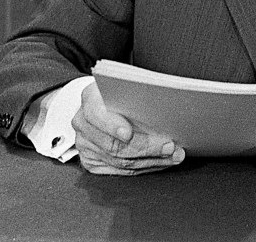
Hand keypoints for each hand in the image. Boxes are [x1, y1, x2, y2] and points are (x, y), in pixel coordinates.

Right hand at [71, 82, 185, 175]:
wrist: (104, 103)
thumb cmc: (121, 93)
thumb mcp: (128, 85)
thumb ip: (138, 93)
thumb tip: (164, 105)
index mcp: (89, 99)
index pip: (97, 114)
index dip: (112, 125)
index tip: (128, 134)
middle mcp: (82, 123)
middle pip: (113, 144)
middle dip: (146, 147)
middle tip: (169, 146)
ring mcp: (85, 145)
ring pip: (120, 161)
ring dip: (152, 160)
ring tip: (174, 155)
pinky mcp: (92, 162)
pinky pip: (120, 171)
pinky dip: (145, 166)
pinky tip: (161, 161)